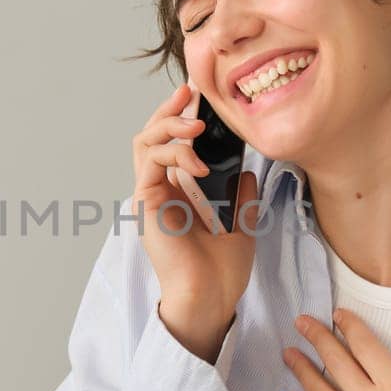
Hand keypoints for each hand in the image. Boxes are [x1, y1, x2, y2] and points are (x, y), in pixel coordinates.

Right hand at [132, 83, 258, 361]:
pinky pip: (151, 164)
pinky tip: (199, 164)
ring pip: (144, 143)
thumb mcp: (241, 223)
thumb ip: (240, 195)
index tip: (198, 97)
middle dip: (168, 110)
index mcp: (177, 192)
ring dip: (169, 126)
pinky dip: (173, 154)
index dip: (180, 116)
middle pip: (151, 135)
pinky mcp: (147, 204)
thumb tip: (246, 170)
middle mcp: (159, 190)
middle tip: (190, 92)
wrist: (210, 298)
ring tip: (197, 125)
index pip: (170, 143)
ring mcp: (150, 196)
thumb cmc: (221, 271)